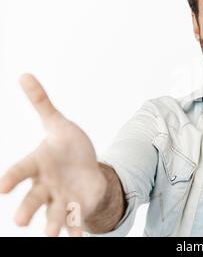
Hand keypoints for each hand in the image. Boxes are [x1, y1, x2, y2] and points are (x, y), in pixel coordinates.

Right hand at [0, 74, 106, 235]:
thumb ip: (41, 103)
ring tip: (51, 236)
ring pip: (53, 214)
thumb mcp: (57, 123)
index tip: (1, 187)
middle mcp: (44, 185)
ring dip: (51, 226)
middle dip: (26, 209)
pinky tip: (79, 238)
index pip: (20, 170)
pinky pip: (75, 220)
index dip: (11, 178)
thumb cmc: (66, 146)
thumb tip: (24, 74)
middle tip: (19, 221)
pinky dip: (76, 229)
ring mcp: (60, 198)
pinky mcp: (76, 207)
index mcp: (37, 164)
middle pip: (33, 198)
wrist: (85, 166)